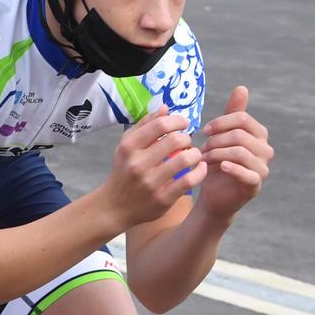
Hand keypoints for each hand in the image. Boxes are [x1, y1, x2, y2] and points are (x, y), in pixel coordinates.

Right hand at [102, 103, 203, 227]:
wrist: (114, 206)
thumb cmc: (123, 172)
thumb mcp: (126, 147)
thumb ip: (144, 126)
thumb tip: (165, 108)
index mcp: (129, 147)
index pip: (160, 125)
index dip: (177, 121)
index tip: (183, 124)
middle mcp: (138, 164)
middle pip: (175, 140)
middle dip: (187, 138)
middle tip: (186, 142)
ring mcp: (150, 182)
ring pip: (184, 159)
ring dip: (195, 154)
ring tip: (194, 155)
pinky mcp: (162, 198)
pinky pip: (188, 180)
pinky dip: (200, 171)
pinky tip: (200, 167)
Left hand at [195, 86, 271, 218]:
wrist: (214, 194)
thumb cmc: (217, 162)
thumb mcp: (222, 136)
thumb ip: (232, 114)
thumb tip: (242, 88)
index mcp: (259, 134)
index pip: (242, 119)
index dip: (221, 122)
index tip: (204, 130)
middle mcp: (266, 149)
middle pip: (240, 135)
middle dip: (216, 140)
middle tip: (202, 149)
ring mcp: (263, 168)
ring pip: (240, 152)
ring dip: (217, 154)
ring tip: (204, 159)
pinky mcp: (256, 185)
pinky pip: (248, 173)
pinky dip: (232, 168)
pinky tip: (220, 167)